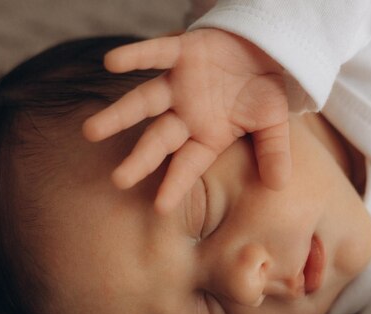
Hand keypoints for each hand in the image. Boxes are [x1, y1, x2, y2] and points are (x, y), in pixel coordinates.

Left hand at [82, 29, 289, 212]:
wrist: (266, 48)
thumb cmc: (265, 90)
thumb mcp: (273, 124)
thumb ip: (273, 152)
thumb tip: (280, 185)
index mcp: (208, 135)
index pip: (188, 165)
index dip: (175, 184)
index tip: (160, 207)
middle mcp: (187, 114)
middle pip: (158, 140)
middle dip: (139, 160)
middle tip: (118, 180)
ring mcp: (180, 83)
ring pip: (144, 102)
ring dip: (118, 115)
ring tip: (90, 131)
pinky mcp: (182, 50)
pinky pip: (155, 53)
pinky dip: (136, 56)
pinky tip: (111, 62)